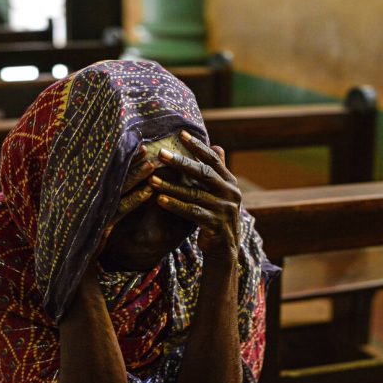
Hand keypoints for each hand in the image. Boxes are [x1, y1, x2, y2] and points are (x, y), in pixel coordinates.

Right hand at [95, 145, 155, 254]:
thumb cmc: (84, 240)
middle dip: (130, 162)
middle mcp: (88, 199)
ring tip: (153, 166)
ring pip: (119, 189)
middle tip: (145, 148)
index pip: (106, 172)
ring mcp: (94, 211)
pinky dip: (136, 199)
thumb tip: (112, 186)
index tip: (135, 148)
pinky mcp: (101, 225)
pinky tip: (149, 192)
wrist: (76, 266)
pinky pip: (122, 209)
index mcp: (86, 195)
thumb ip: (100, 200)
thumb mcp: (91, 217)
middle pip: (113, 176)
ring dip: (137, 176)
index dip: (121, 159)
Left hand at [149, 131, 241, 264]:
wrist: (224, 249)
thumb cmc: (217, 216)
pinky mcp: (215, 225)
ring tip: (152, 179)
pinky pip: (192, 212)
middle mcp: (230, 193)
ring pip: (194, 193)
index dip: (197, 146)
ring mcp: (224, 209)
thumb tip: (217, 146)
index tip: (181, 133)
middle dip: (180, 162)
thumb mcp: (220, 193)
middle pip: (203, 173)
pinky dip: (175, 206)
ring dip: (171, 186)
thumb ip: (217, 171)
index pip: (213, 160)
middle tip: (160, 153)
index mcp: (230, 182)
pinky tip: (160, 200)